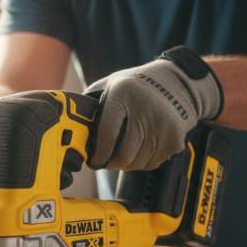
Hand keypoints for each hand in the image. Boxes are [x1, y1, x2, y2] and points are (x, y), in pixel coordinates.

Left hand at [85, 46, 223, 170]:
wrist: (176, 82)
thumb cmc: (137, 86)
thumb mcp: (111, 83)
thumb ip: (91, 102)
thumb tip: (70, 124)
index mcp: (123, 94)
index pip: (107, 134)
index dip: (98, 153)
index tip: (93, 160)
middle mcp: (145, 109)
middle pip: (123, 155)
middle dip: (111, 163)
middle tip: (106, 161)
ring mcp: (162, 126)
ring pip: (137, 163)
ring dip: (127, 164)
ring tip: (124, 152)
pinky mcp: (175, 139)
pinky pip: (152, 163)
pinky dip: (144, 161)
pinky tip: (142, 148)